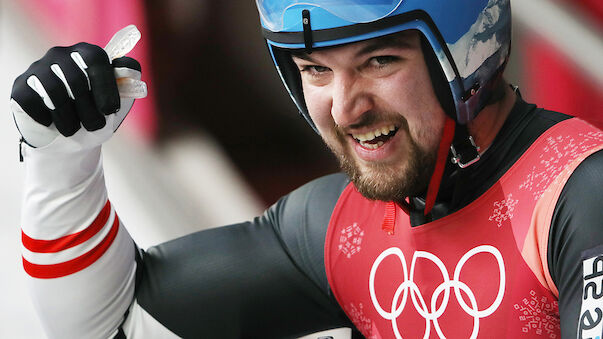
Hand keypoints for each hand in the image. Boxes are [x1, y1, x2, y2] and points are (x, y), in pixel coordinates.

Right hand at [10, 42, 141, 147]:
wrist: (71, 136)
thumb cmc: (97, 113)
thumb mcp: (118, 100)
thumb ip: (126, 83)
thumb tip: (130, 71)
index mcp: (87, 53)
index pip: (96, 59)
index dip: (105, 86)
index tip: (110, 110)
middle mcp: (60, 55)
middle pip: (75, 79)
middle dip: (88, 110)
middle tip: (95, 126)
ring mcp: (38, 69)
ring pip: (53, 92)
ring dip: (68, 118)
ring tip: (74, 130)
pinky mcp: (21, 86)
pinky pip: (31, 101)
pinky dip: (45, 118)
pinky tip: (52, 124)